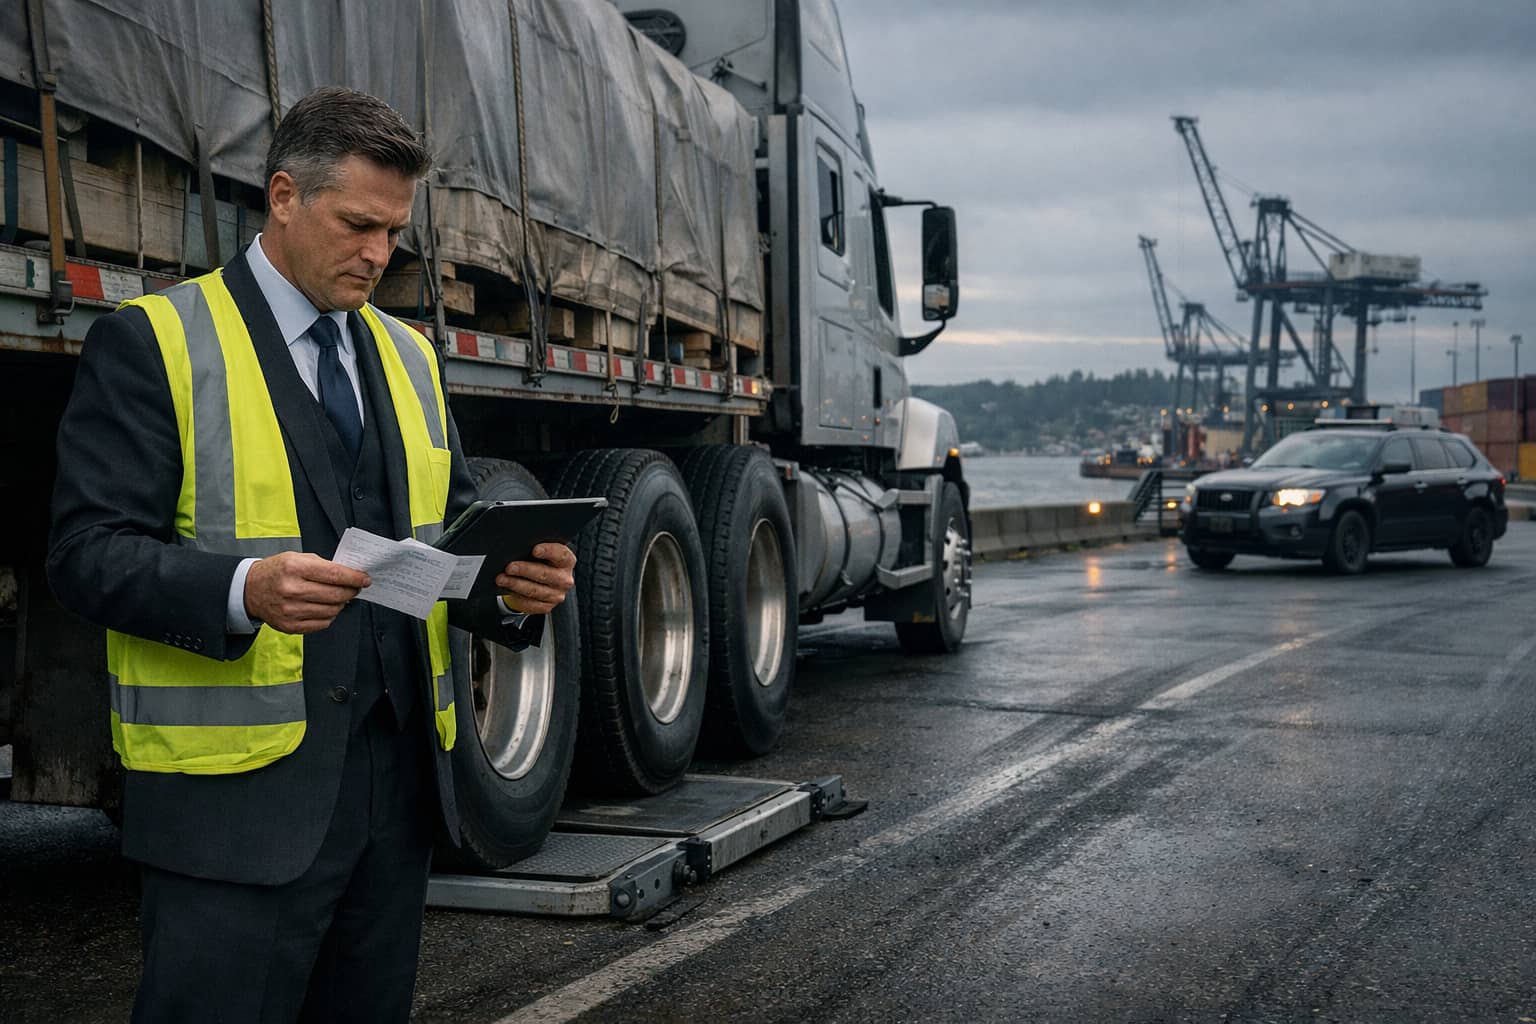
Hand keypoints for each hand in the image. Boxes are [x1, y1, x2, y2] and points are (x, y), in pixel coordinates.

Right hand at [245, 552, 369, 634]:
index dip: (354, 578)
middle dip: (351, 591)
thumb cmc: (277, 571)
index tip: (365, 579)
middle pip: (336, 595)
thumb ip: (323, 565)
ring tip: (340, 596)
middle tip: (356, 588)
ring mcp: (290, 611)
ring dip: (341, 604)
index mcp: (294, 568)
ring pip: (332, 610)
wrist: (250, 589)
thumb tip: (350, 575)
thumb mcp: (297, 558)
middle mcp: (292, 590)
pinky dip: (330, 615)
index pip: (335, 575)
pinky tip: (326, 606)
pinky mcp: (290, 626)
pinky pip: (322, 623)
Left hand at [495, 542, 575, 614]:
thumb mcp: (541, 551)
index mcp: (567, 561)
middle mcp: (564, 579)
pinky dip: (517, 596)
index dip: (549, 551)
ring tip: (502, 579)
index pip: (561, 554)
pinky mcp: (547, 606)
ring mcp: (557, 595)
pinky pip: (530, 603)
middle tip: (509, 567)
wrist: (541, 578)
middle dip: (525, 570)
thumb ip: (534, 548)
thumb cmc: (540, 561)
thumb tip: (518, 547)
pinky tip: (508, 589)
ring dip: (516, 584)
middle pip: (545, 574)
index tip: (535, 549)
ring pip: (535, 590)